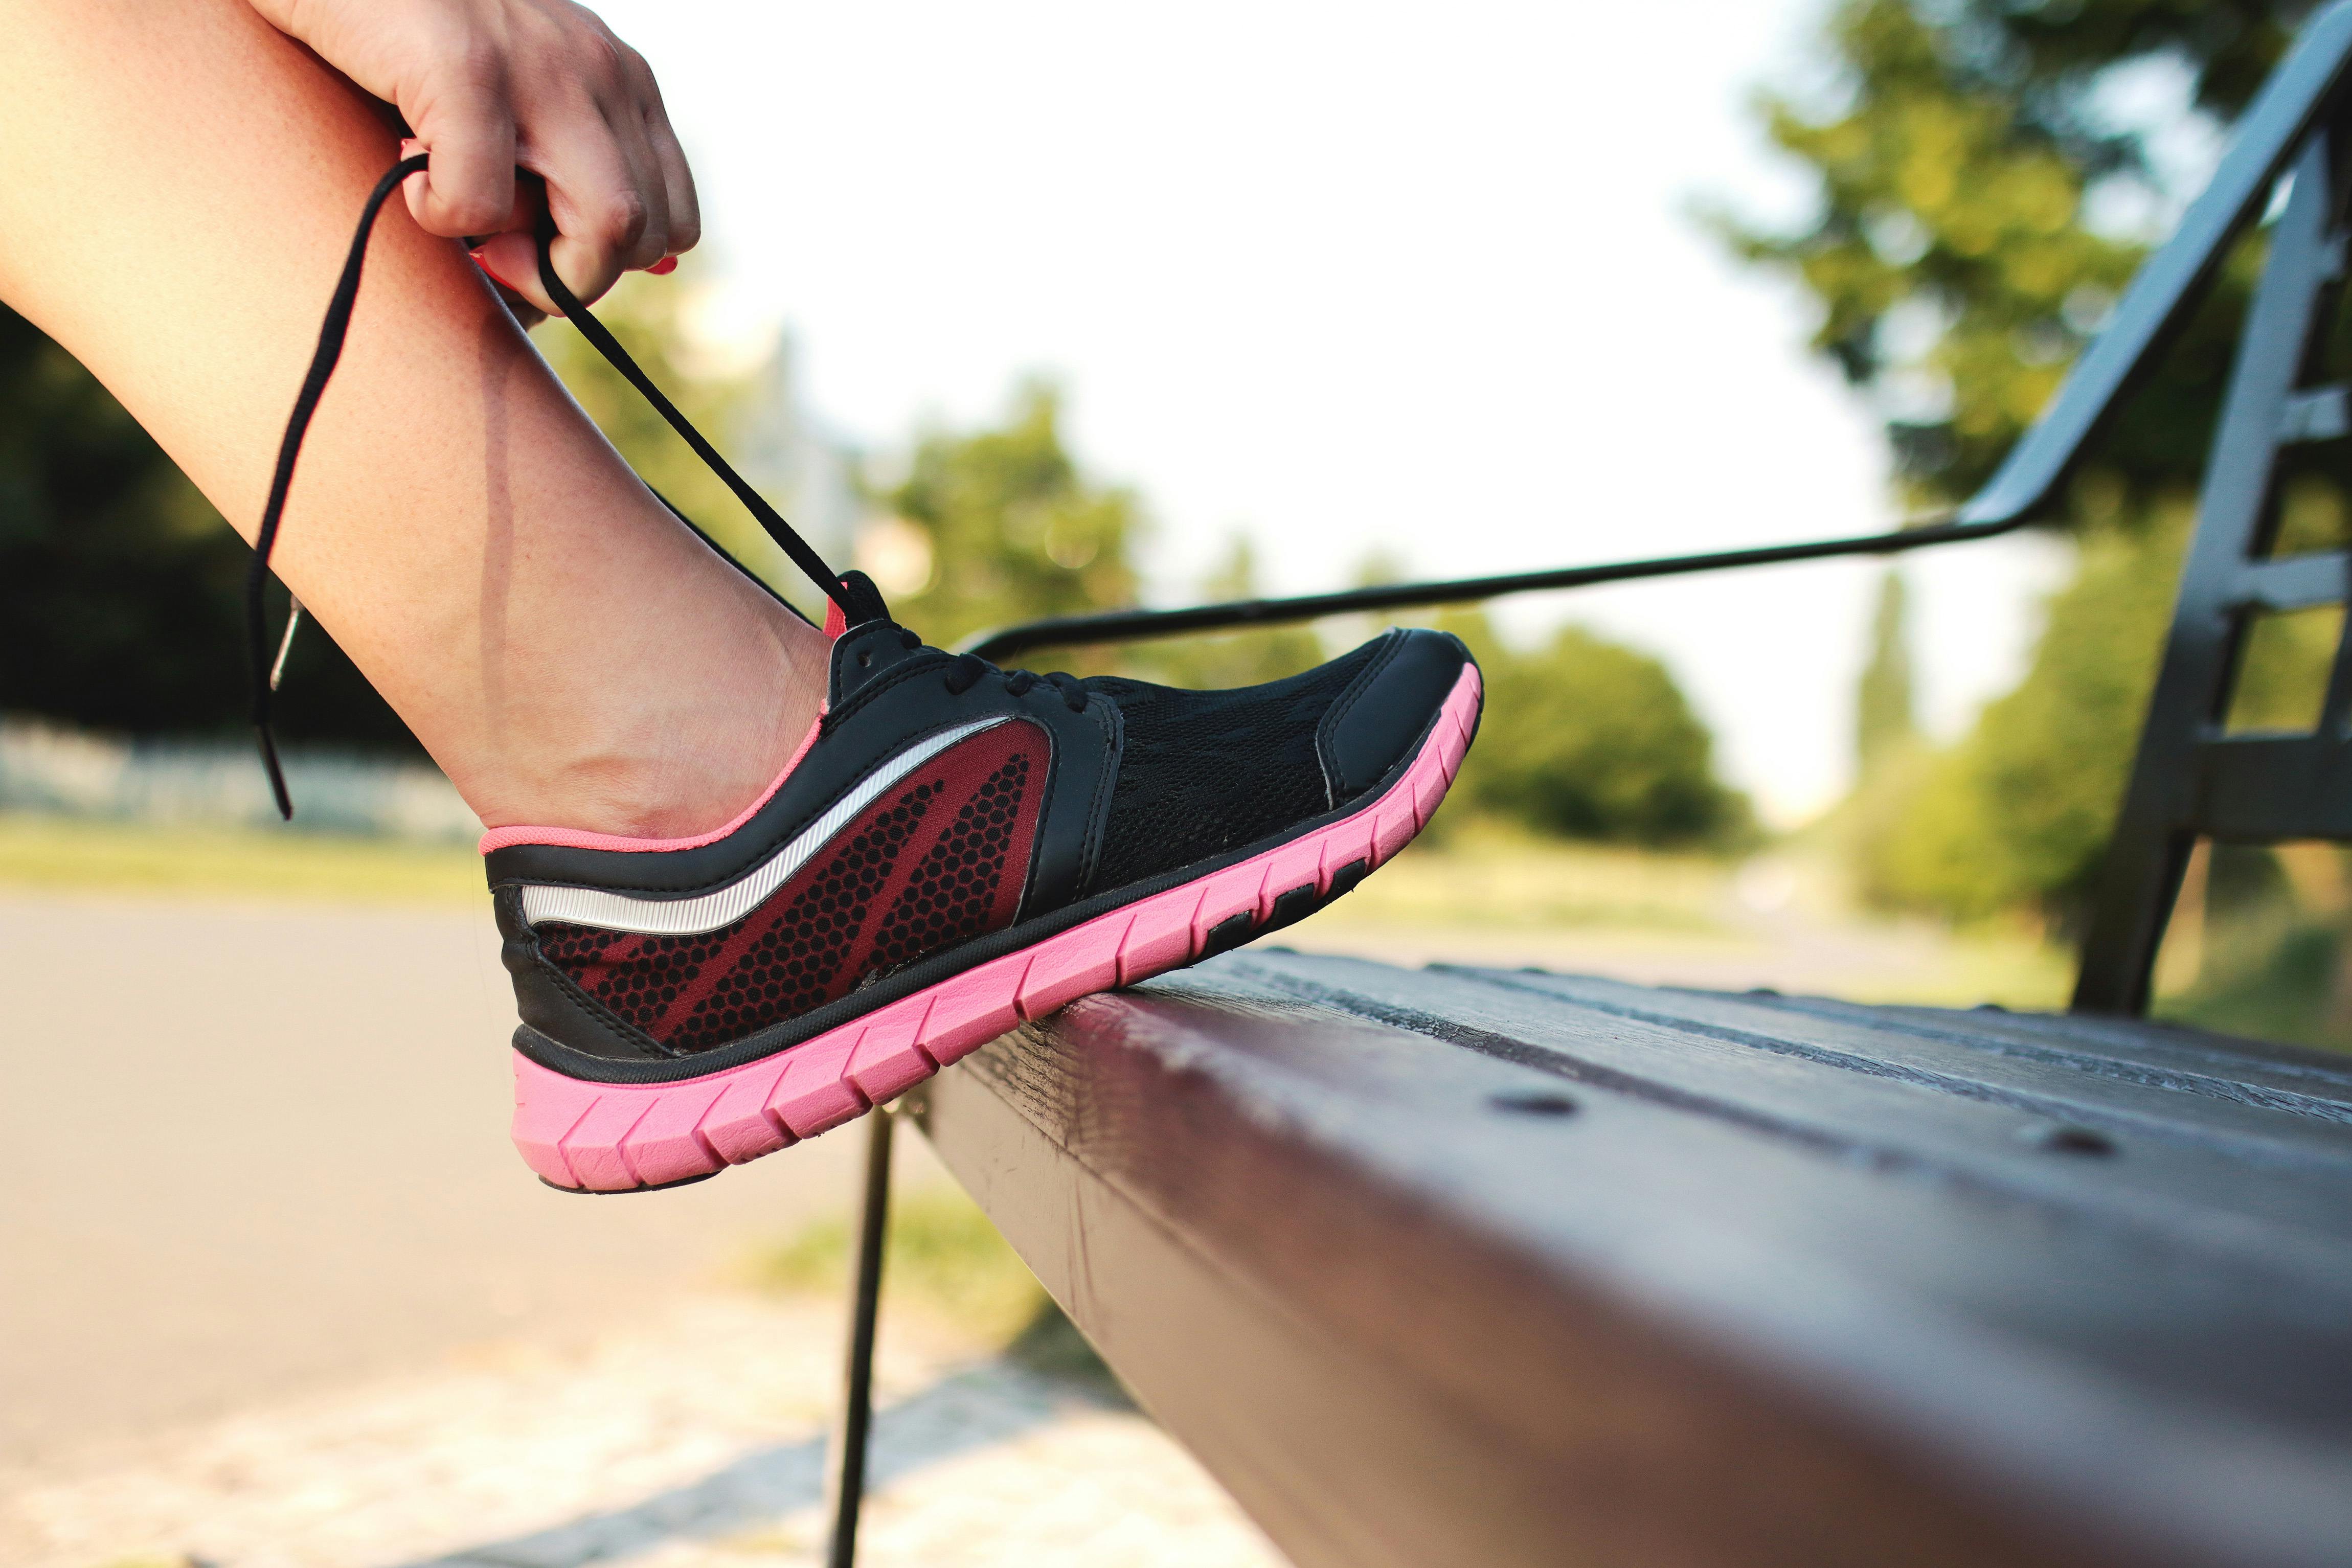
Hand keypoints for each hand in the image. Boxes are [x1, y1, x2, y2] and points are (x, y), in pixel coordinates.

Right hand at [248, 0, 696, 312]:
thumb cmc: (411, 36)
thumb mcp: (513, 96)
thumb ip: (555, 166)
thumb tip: (559, 287)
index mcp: (623, 82)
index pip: (672, 221)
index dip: (610, 264)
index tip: (538, 252)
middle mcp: (602, 71)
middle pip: (649, 235)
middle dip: (574, 278)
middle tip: (496, 253)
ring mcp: (543, 67)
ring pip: (609, 226)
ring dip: (534, 265)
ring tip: (464, 220)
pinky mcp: (467, 67)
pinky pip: (484, 202)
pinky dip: (442, 217)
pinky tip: (409, 176)